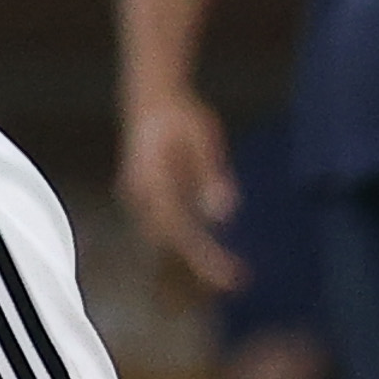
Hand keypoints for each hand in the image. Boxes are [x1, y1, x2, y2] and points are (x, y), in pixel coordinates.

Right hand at [117, 89, 245, 292]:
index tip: (229, 275)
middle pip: (171, 242)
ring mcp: (139, 200)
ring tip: (231, 272)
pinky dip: (190, 243)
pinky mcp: (147, 200)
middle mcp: (139, 198)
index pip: (177, 230)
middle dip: (202, 264)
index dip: (203, 256)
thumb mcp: (204, 138)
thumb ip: (211, 175)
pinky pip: (169, 228)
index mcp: (151, 183)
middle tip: (239, 280)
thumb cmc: (180, 115)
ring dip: (197, 256)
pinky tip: (214, 251)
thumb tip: (223, 215)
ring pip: (168, 239)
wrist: (150, 98)